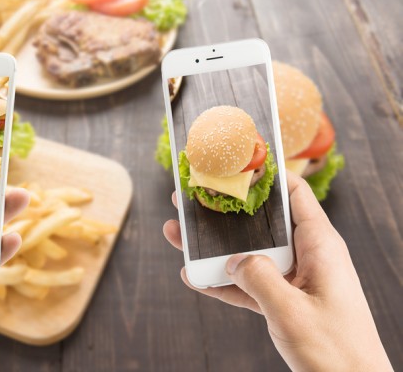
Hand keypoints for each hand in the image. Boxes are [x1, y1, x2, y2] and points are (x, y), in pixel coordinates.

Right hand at [163, 172, 391, 370]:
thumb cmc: (336, 351)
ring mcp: (294, 279)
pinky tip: (194, 277)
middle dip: (224, 212)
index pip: (294, 195)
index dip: (265, 176)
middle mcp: (306, 256)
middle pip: (260, 223)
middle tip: (191, 199)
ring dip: (214, 248)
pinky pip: (248, 283)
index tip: (233, 166)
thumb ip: (259, 279)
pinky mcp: (284, 301)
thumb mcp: (292, 311)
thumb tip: (233, 260)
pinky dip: (222, 281)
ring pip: (248, 253)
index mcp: (320, 246)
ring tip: (179, 235)